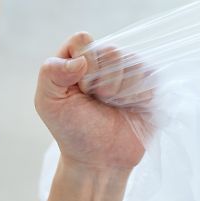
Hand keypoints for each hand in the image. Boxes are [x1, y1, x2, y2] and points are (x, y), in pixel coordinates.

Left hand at [34, 32, 145, 170]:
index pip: (83, 40)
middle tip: (98, 100)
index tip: (79, 88)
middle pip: (111, 50)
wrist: (101, 160)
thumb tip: (80, 60)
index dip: (83, 63)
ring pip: (133, 62)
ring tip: (113, 106)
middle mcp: (104, 62)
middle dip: (104, 81)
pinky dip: (139, 94)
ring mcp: (128, 72)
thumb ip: (51, 73)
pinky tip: (131, 107)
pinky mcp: (149, 84)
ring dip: (122, 90)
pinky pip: (151, 74)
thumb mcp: (49, 103)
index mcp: (78, 60)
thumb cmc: (73, 131)